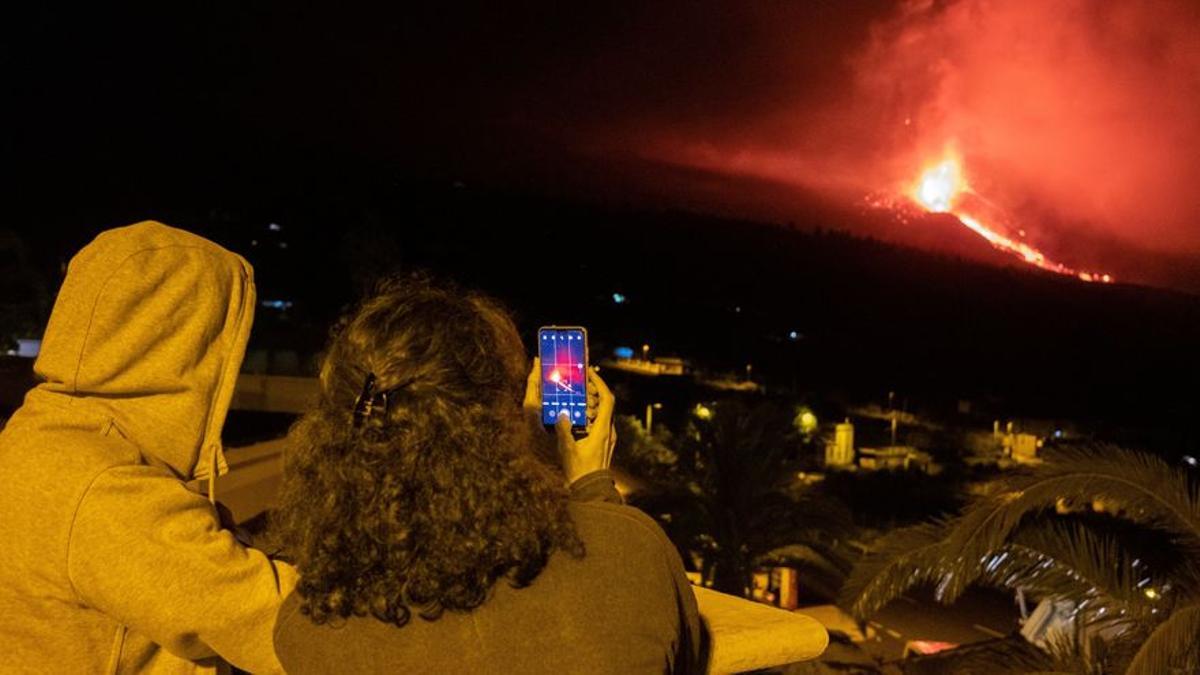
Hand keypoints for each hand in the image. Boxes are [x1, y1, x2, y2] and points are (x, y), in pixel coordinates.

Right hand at [555, 368, 615, 483]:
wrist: (591, 490)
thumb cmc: (580, 471)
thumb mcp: (567, 450)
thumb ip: (564, 431)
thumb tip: (562, 414)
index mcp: (603, 429)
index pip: (607, 399)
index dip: (600, 383)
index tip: (590, 373)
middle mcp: (609, 431)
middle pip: (606, 403)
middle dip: (594, 390)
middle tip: (581, 382)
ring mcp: (608, 437)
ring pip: (603, 412)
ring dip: (591, 402)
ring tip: (577, 397)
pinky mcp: (604, 442)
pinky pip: (600, 421)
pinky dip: (591, 414)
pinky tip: (578, 416)